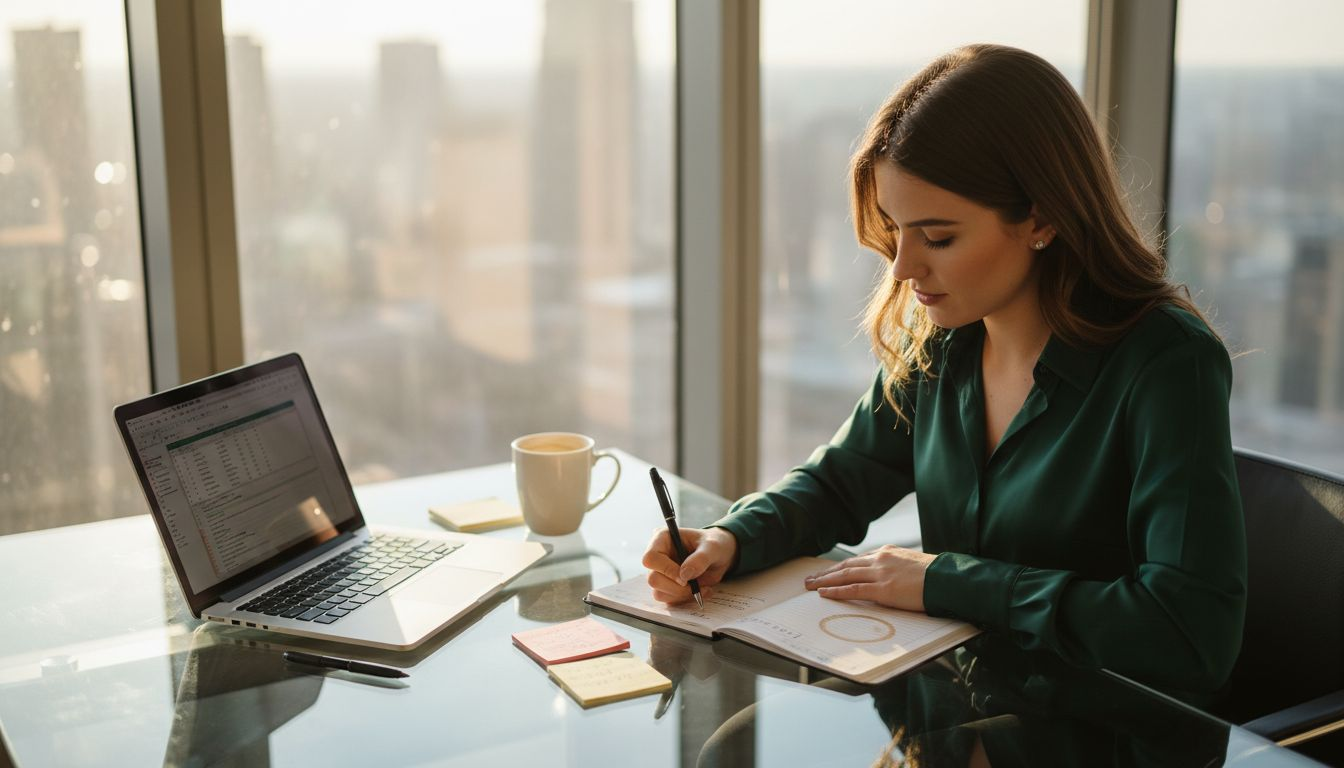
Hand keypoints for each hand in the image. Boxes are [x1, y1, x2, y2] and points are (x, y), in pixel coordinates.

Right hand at [642, 526, 738, 604]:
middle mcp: (658, 557)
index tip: (685, 579)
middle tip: (696, 587)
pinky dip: (685, 599)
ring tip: (703, 588)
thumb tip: (684, 575)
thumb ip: (700, 559)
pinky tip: (700, 591)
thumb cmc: (714, 545)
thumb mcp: (713, 547)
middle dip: (676, 588)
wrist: (719, 556)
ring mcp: (661, 573)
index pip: (651, 558)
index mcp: (662, 539)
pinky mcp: (667, 587)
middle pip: (653, 579)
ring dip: (682, 595)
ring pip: (659, 593)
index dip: (666, 570)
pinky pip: (669, 599)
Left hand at [803, 545, 935, 611]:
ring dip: (825, 581)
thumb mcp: (912, 565)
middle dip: (826, 573)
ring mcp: (881, 573)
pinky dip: (836, 591)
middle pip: (846, 566)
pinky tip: (824, 594)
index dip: (840, 567)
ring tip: (810, 586)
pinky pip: (854, 590)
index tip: (828, 572)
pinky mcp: (883, 589)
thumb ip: (897, 569)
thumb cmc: (936, 575)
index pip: (858, 560)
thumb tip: (892, 579)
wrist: (948, 579)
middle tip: (810, 579)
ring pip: (845, 576)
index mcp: (888, 552)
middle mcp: (880, 559)